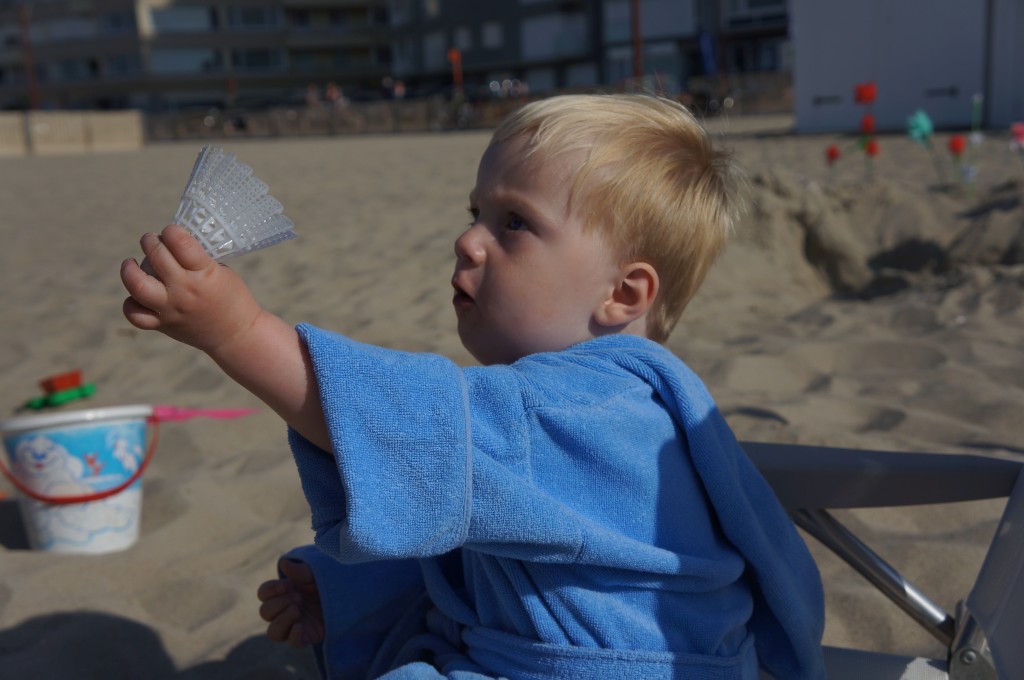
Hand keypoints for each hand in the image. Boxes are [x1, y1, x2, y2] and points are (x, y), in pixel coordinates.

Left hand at [120, 224, 262, 356]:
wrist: (236, 336)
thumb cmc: (233, 298)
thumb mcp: (221, 272)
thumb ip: (196, 260)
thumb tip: (171, 246)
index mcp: (204, 274)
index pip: (179, 242)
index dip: (172, 231)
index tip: (173, 231)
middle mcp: (184, 291)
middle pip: (156, 256)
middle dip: (151, 241)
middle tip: (153, 240)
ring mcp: (170, 309)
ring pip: (136, 285)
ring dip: (130, 269)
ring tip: (132, 263)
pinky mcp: (163, 324)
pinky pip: (134, 314)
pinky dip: (131, 302)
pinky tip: (138, 292)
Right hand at [257, 558, 324, 647]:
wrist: (346, 594)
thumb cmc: (326, 582)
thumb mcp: (315, 574)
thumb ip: (300, 571)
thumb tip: (284, 563)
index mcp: (282, 593)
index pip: (263, 593)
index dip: (271, 590)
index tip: (288, 585)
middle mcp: (284, 611)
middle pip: (265, 612)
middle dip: (279, 603)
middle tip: (298, 597)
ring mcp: (293, 625)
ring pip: (273, 632)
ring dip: (282, 620)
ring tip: (297, 610)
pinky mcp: (307, 636)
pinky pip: (293, 642)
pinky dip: (293, 636)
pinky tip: (300, 626)